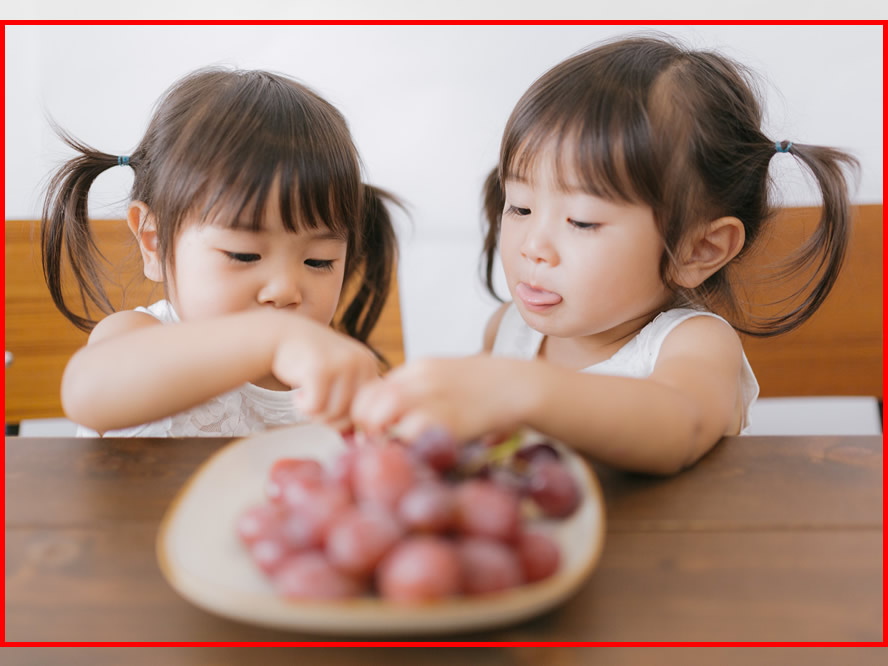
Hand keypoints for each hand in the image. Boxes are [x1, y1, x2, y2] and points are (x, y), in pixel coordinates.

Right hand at [271, 316, 379, 430]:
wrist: (281, 335)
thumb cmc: (310, 362)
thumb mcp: (340, 377)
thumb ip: (352, 402)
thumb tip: (358, 439)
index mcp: (369, 365)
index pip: (368, 410)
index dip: (348, 420)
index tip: (330, 412)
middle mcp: (361, 362)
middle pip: (352, 416)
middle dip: (331, 421)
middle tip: (315, 408)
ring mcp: (342, 364)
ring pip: (334, 414)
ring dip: (315, 415)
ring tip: (306, 399)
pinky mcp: (321, 368)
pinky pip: (315, 407)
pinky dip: (303, 408)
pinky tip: (298, 395)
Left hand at [351, 356, 528, 442]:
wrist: (522, 385)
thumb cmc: (488, 389)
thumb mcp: (448, 379)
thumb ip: (422, 392)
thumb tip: (395, 420)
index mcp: (419, 367)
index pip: (372, 388)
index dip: (367, 413)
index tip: (376, 431)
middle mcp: (419, 378)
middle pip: (367, 400)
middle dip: (366, 426)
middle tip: (379, 444)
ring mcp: (432, 396)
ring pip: (379, 413)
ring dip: (380, 435)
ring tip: (394, 449)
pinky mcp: (447, 419)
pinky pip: (408, 434)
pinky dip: (405, 447)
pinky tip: (417, 454)